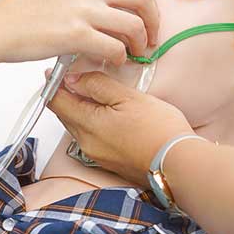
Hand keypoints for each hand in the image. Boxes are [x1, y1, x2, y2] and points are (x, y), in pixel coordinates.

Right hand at [0, 0, 158, 64]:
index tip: (145, 16)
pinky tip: (113, 61)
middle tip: (151, 37)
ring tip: (136, 53)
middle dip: (153, 19)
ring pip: (134, 24)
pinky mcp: (76, 35)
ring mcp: (82, 9)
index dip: (144, 0)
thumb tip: (112, 6)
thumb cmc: (20, 13)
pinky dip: (120, 57)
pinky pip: (115, 47)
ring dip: (141, 42)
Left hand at [47, 71, 193, 184]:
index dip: (54, 82)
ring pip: (78, 125)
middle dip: (66, 95)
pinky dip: (93, 122)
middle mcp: (86, 143)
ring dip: (80, 108)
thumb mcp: (127, 97)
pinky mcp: (108, 161)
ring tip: (94, 92)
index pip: (55, 101)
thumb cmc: (159, 130)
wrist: (180, 164)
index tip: (58, 70)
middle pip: (65, 114)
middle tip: (75, 75)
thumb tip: (72, 78)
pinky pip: (91, 137)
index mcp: (87, 125)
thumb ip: (96, 85)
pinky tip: (108, 113)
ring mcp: (96, 155)